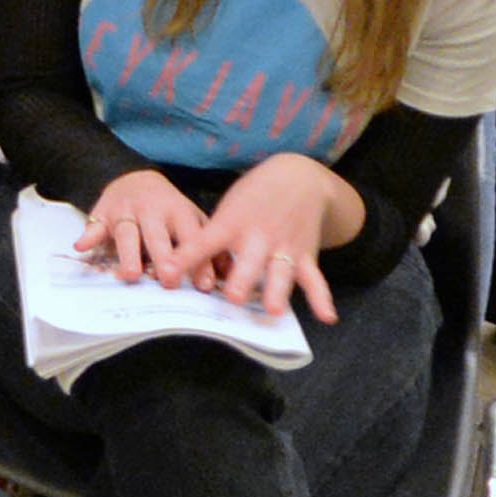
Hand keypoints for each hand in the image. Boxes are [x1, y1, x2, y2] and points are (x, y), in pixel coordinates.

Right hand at [81, 167, 216, 287]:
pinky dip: (89, 236)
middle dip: (163, 257)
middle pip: (157, 234)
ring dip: (129, 253)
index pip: (190, 237)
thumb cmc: (169, 210)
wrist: (133, 178)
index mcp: (178, 212)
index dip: (197, 261)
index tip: (204, 286)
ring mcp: (125, 211)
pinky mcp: (103, 213)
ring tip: (132, 275)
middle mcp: (151, 210)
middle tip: (168, 280)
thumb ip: (210, 247)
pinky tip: (82, 247)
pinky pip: (95, 225)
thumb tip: (229, 277)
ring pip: (127, 232)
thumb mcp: (192, 220)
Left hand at [179, 154, 349, 321]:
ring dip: (277, 290)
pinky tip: (327, 318)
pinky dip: (321, 298)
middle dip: (242, 279)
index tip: (169, 274)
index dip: (186, 257)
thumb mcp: (227, 210)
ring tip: (273, 311)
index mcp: (231, 223)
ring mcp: (284, 246)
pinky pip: (315, 279)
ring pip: (281, 271)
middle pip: (248, 260)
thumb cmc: (252, 198)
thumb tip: (183, 267)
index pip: (205, 242)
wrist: (297, 178)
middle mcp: (258, 235)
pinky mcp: (306, 255)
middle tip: (233, 298)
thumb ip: (211, 238)